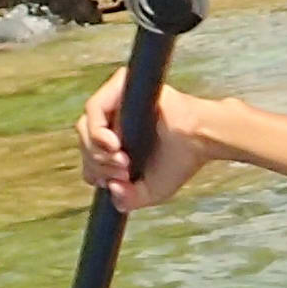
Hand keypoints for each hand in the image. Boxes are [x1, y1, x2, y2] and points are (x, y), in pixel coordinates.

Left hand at [76, 76, 219, 210]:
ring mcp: (115, 104)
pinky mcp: (121, 87)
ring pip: (84, 127)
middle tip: (124, 170)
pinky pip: (94, 107)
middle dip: (99, 165)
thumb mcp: (150, 191)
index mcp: (116, 143)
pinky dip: (97, 130)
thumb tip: (111, 191)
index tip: (120, 181)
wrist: (202, 139)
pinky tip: (113, 144)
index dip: (97, 174)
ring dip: (97, 151)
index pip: (88, 159)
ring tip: (122, 160)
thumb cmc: (181, 160)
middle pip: (84, 144)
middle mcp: (112, 121)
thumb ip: (128, 200)